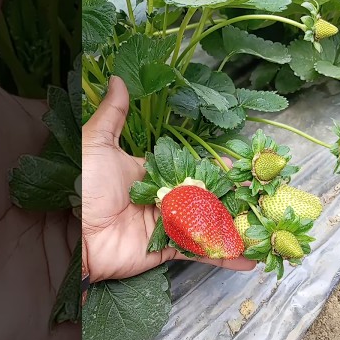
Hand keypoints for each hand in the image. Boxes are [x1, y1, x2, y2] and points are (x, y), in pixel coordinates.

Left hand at [82, 76, 255, 281]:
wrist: (74, 235)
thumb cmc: (85, 187)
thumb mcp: (97, 145)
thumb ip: (112, 116)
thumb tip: (118, 79)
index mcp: (154, 174)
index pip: (193, 167)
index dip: (217, 167)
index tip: (242, 164)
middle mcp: (164, 199)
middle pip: (206, 196)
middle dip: (234, 197)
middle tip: (264, 193)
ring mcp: (168, 226)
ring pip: (208, 224)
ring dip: (236, 226)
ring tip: (265, 225)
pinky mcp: (168, 249)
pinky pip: (200, 252)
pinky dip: (224, 257)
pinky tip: (249, 260)